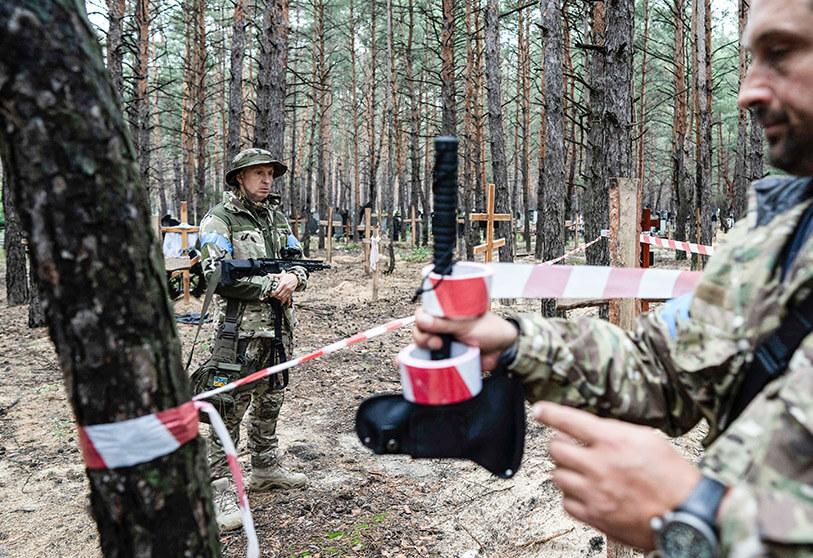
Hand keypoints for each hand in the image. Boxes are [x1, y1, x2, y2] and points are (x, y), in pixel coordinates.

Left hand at [269, 272, 297, 303]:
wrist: (295, 278)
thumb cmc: (288, 277)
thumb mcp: (281, 275)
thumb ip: (275, 275)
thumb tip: (268, 274)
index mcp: (283, 283)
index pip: (277, 291)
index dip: (273, 294)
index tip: (271, 294)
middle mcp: (286, 288)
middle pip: (280, 295)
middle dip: (276, 297)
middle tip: (273, 296)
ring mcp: (289, 291)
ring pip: (283, 297)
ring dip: (279, 299)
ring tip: (276, 298)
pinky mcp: (291, 292)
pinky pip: (287, 298)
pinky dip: (284, 301)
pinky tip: (282, 302)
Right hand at [412, 308, 517, 369]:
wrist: (503, 350)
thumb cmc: (489, 330)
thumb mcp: (466, 325)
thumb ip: (445, 323)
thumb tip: (422, 321)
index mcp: (446, 312)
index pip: (424, 312)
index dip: (421, 319)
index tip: (427, 326)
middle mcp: (442, 325)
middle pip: (419, 329)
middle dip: (422, 336)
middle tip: (437, 342)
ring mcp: (443, 341)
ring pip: (422, 344)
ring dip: (424, 348)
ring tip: (438, 349)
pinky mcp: (446, 356)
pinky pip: (429, 358)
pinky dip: (424, 361)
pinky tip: (422, 361)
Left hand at [533, 402, 701, 549]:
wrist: (687, 514)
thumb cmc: (674, 477)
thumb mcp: (648, 439)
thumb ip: (616, 432)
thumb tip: (595, 429)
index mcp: (612, 441)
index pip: (568, 420)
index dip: (549, 413)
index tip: (540, 410)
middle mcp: (598, 465)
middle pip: (555, 449)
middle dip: (560, 444)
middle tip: (568, 446)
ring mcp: (594, 492)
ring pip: (557, 475)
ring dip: (565, 470)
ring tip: (581, 470)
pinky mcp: (595, 515)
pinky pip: (566, 502)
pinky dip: (571, 496)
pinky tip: (584, 492)